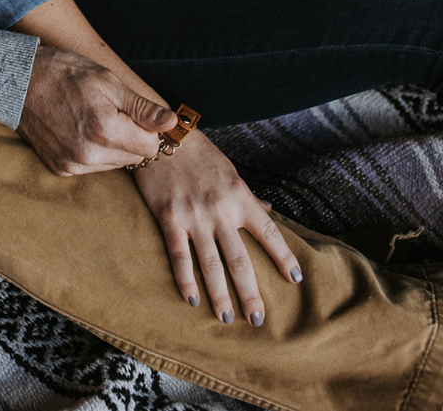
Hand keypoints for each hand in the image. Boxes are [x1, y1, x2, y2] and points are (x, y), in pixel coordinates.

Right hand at [17, 43, 173, 174]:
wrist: (14, 81)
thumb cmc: (61, 73)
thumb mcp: (105, 80)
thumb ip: (141, 106)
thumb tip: (171, 122)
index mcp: (105, 130)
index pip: (151, 146)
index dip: (144, 126)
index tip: (127, 110)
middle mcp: (90, 155)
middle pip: (134, 157)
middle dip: (128, 137)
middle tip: (106, 111)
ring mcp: (73, 164)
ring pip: (115, 164)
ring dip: (111, 146)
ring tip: (88, 119)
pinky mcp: (61, 169)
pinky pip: (93, 167)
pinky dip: (92, 151)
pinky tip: (76, 129)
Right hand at [134, 133, 301, 323]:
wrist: (160, 136)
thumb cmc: (198, 154)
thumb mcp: (231, 172)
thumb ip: (250, 197)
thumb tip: (270, 212)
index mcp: (241, 198)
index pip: (270, 233)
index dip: (284, 257)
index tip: (295, 279)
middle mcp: (221, 211)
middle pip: (241, 261)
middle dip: (250, 294)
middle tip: (258, 320)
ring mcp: (194, 217)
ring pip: (212, 265)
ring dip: (220, 295)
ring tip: (228, 319)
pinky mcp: (169, 218)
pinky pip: (179, 255)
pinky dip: (186, 279)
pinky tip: (192, 299)